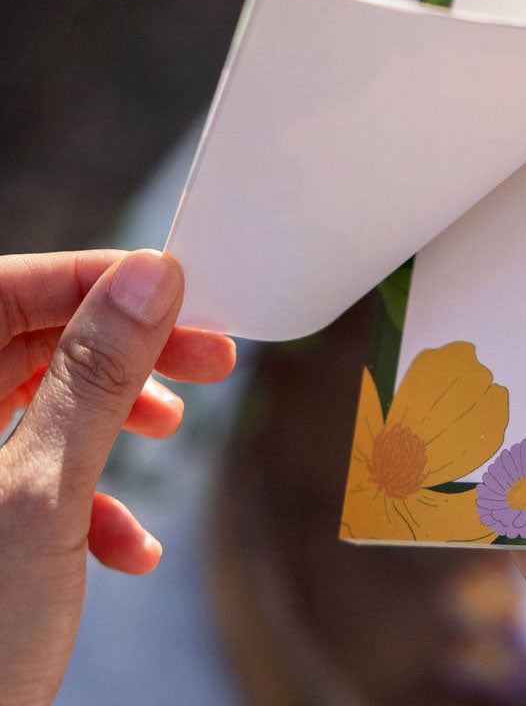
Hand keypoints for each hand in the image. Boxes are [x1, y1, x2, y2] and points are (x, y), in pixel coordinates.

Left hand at [0, 249, 234, 705]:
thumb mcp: (43, 495)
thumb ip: (95, 378)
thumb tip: (147, 279)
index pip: (8, 289)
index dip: (96, 280)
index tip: (176, 289)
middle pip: (35, 344)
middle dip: (128, 351)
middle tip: (206, 358)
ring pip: (43, 405)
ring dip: (118, 417)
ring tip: (172, 431)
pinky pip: (40, 477)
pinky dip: (96, 501)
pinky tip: (131, 545)